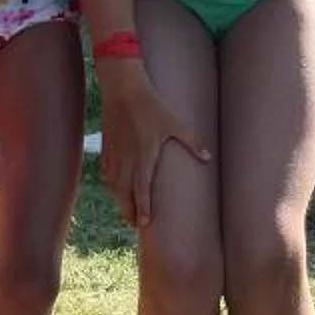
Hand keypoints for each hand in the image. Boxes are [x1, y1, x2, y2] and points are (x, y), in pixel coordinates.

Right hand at [100, 74, 209, 230]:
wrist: (123, 89)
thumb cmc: (152, 106)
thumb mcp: (176, 123)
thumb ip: (193, 141)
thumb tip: (208, 157)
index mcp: (143, 157)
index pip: (142, 190)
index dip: (143, 208)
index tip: (145, 224)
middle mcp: (126, 160)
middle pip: (124, 194)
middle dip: (128, 211)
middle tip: (135, 225)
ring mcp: (114, 154)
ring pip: (113, 185)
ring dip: (118, 200)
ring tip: (125, 211)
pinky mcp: (107, 146)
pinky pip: (106, 171)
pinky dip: (110, 183)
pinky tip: (113, 187)